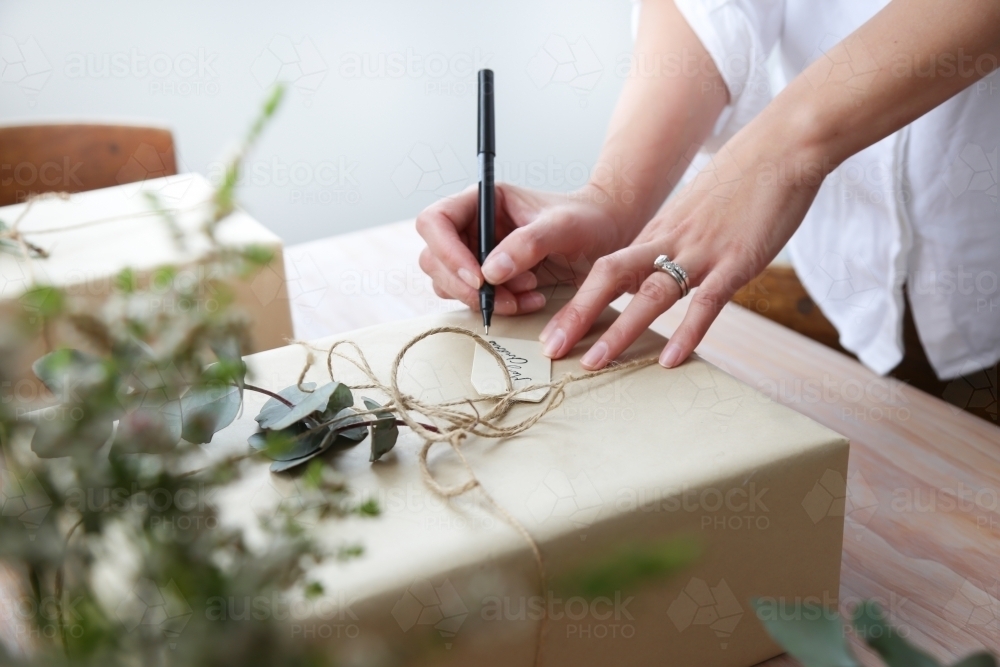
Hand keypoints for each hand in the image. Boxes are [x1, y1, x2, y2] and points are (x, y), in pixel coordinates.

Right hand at [416, 183, 635, 315]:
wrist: (605, 236)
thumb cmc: (585, 219)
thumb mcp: (562, 226)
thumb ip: (527, 244)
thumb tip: (489, 273)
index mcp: (481, 200)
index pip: (435, 221)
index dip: (446, 251)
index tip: (479, 277)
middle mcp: (471, 226)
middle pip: (435, 259)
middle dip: (467, 286)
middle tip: (506, 298)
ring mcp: (475, 253)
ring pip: (449, 284)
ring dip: (484, 299)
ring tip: (527, 293)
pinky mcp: (488, 278)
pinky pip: (474, 299)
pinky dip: (499, 306)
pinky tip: (530, 299)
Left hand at [540, 131, 824, 369]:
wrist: (784, 146)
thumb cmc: (744, 180)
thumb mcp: (695, 211)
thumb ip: (673, 243)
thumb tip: (656, 274)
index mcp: (658, 232)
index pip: (605, 269)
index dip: (577, 300)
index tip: (557, 330)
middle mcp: (670, 240)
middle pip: (609, 277)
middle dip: (577, 314)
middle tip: (552, 347)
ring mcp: (702, 251)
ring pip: (650, 294)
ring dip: (619, 330)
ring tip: (594, 362)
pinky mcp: (736, 261)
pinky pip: (706, 303)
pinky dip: (686, 333)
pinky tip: (670, 360)